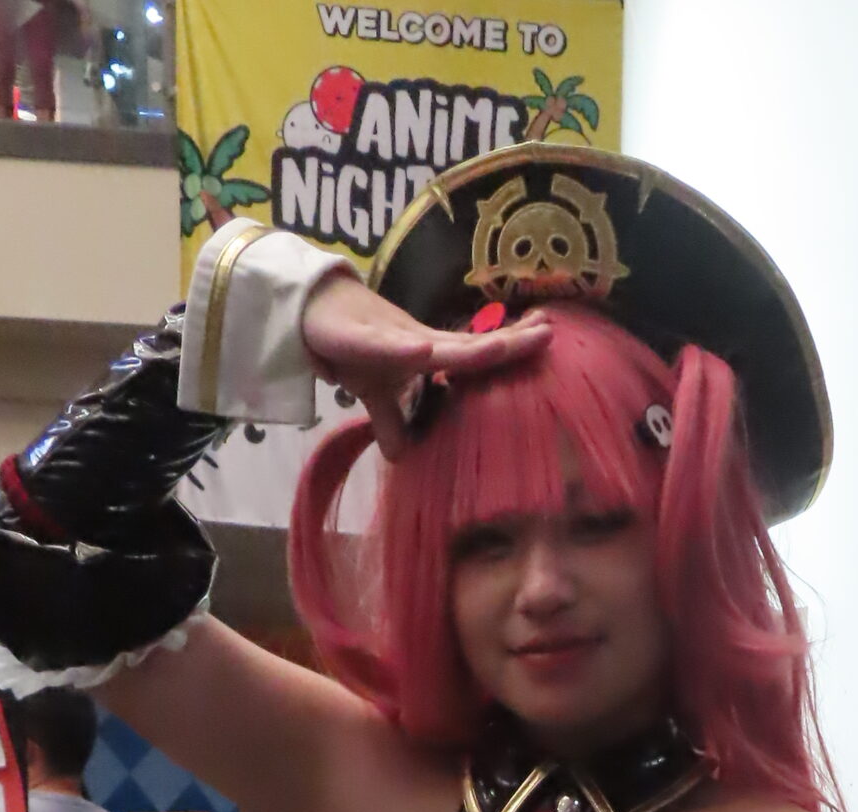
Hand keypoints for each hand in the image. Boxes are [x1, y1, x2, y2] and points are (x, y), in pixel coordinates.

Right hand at [301, 274, 549, 461]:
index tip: (548, 340)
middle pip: (470, 345)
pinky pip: (383, 347)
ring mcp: (391, 338)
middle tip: (549, 332)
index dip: (511, 349)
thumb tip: (401, 456)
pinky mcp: (357, 339)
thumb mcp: (372, 394)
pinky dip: (404, 352)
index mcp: (427, 354)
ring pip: (437, 344)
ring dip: (468, 346)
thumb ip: (391, 422)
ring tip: (503, 346)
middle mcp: (419, 342)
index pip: (477, 354)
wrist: (307, 309)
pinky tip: (424, 352)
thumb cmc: (348, 344)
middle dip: (508, 341)